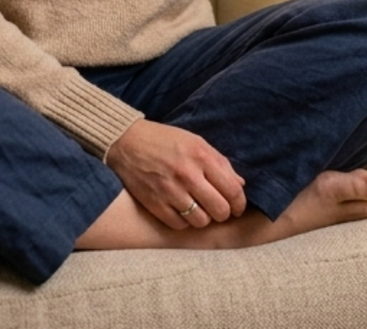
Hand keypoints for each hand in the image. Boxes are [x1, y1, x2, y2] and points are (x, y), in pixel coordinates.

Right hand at [104, 119, 246, 228]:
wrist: (126, 142)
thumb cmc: (164, 141)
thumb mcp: (196, 142)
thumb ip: (220, 163)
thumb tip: (240, 185)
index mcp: (201, 156)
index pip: (232, 191)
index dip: (239, 204)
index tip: (236, 207)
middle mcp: (187, 175)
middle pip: (219, 210)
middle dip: (224, 214)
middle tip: (219, 210)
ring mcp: (170, 191)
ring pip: (201, 221)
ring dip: (203, 218)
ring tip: (199, 210)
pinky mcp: (154, 203)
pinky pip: (179, 225)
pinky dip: (184, 221)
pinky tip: (182, 211)